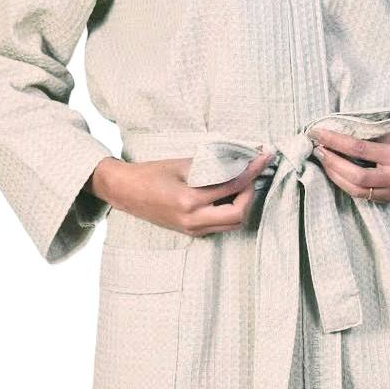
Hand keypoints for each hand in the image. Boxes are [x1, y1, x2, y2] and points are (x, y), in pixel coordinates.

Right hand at [85, 151, 273, 235]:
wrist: (125, 192)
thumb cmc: (151, 173)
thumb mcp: (181, 164)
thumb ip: (211, 165)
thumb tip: (239, 160)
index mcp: (189, 201)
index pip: (232, 186)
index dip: (252, 171)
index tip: (264, 157)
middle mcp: (192, 220)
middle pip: (238, 215)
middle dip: (250, 194)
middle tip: (250, 175)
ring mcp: (192, 229)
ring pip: (232, 224)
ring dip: (242, 204)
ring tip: (241, 183)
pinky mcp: (190, 231)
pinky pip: (220, 225)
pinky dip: (230, 211)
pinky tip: (228, 194)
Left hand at [307, 125, 389, 202]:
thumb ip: (366, 136)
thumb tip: (334, 134)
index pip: (359, 148)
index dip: (335, 141)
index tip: (318, 133)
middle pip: (356, 176)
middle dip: (332, 163)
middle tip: (318, 149)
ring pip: (357, 190)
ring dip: (336, 176)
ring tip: (325, 161)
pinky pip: (363, 196)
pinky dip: (346, 184)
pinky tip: (337, 173)